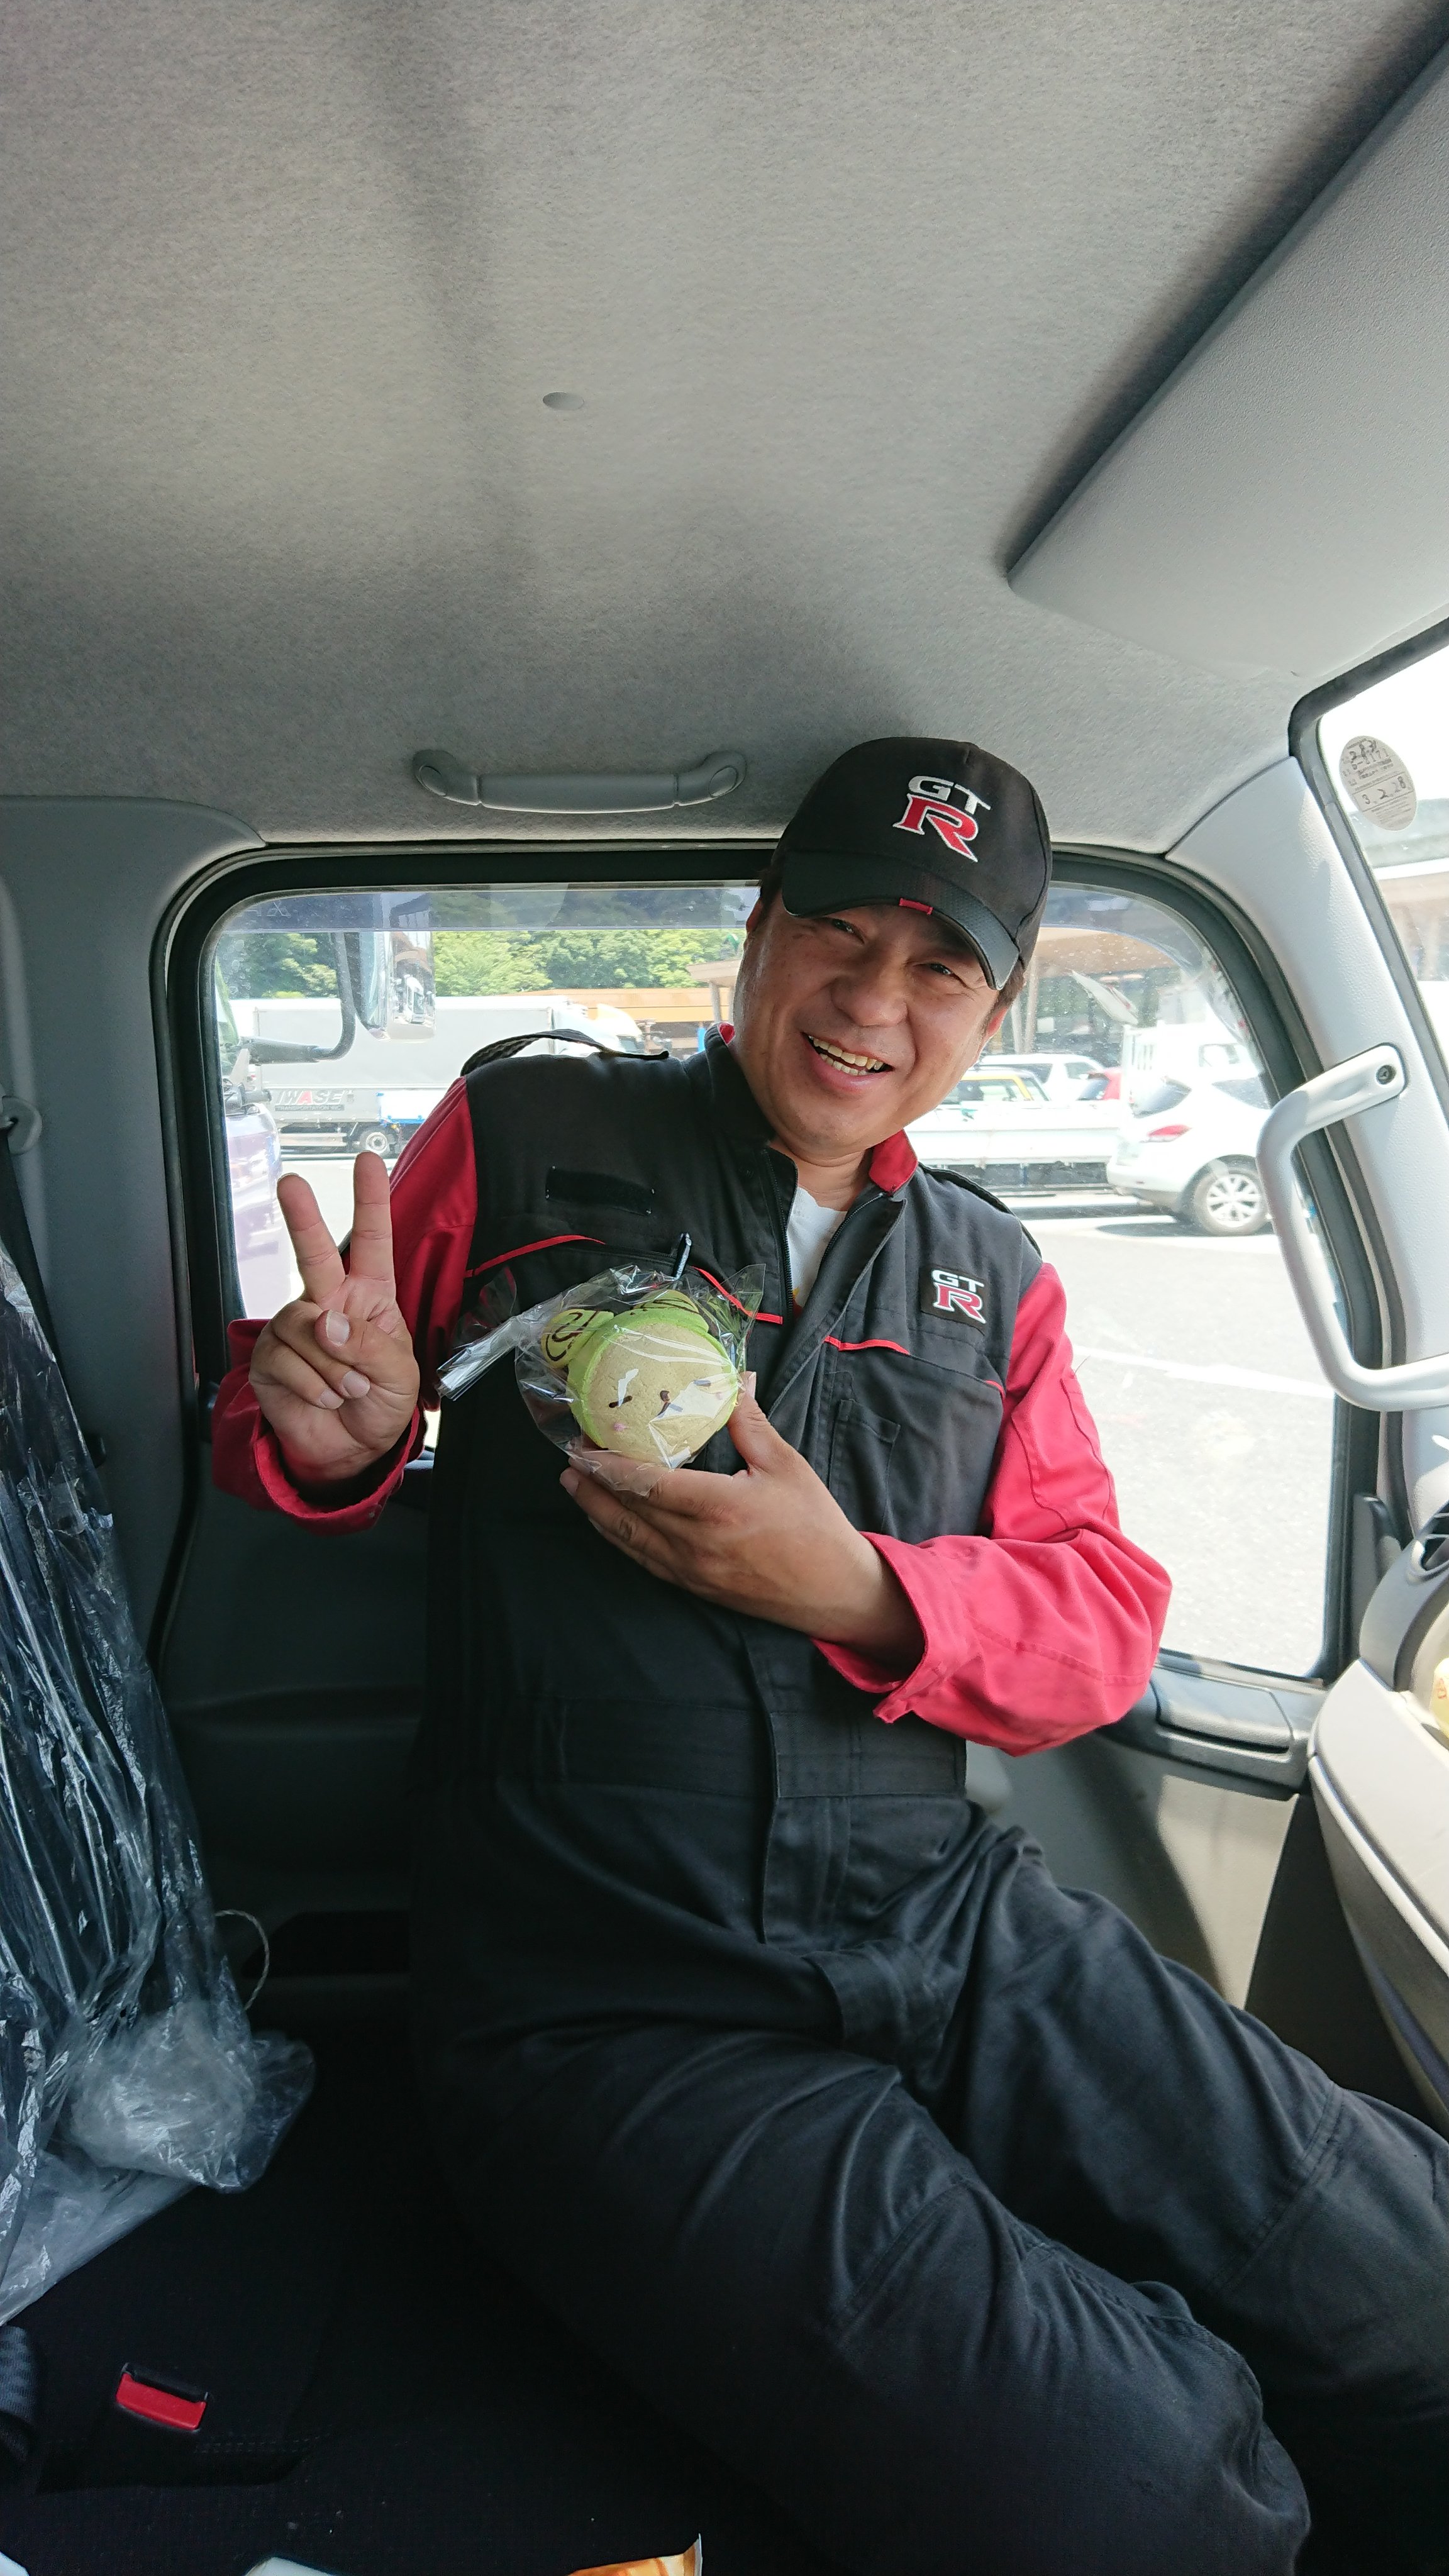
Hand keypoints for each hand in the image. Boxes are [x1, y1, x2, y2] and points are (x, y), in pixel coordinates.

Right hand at [249, 1153, 420, 1485]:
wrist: (349, 1452)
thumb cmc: (380, 1405)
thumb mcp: (397, 1375)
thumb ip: (369, 1345)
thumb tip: (327, 1322)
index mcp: (370, 1298)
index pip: (372, 1243)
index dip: (370, 1202)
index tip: (368, 1161)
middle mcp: (329, 1304)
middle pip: (314, 1253)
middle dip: (302, 1217)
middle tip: (290, 1184)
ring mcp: (296, 1329)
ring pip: (303, 1325)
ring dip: (331, 1364)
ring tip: (346, 1388)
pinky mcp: (269, 1357)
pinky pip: (285, 1359)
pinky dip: (310, 1384)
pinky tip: (322, 1397)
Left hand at [560, 1387, 923, 1668]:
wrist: (835, 1591)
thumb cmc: (815, 1526)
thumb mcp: (786, 1466)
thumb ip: (749, 1423)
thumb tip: (734, 1379)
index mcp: (716, 1508)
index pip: (646, 1484)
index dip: (608, 1466)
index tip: (583, 1446)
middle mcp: (695, 1543)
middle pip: (627, 1512)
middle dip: (591, 1485)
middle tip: (568, 1458)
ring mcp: (691, 1570)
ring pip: (628, 1540)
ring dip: (595, 1512)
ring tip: (572, 1486)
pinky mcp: (694, 1587)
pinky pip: (644, 1561)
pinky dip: (619, 1539)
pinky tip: (607, 1523)